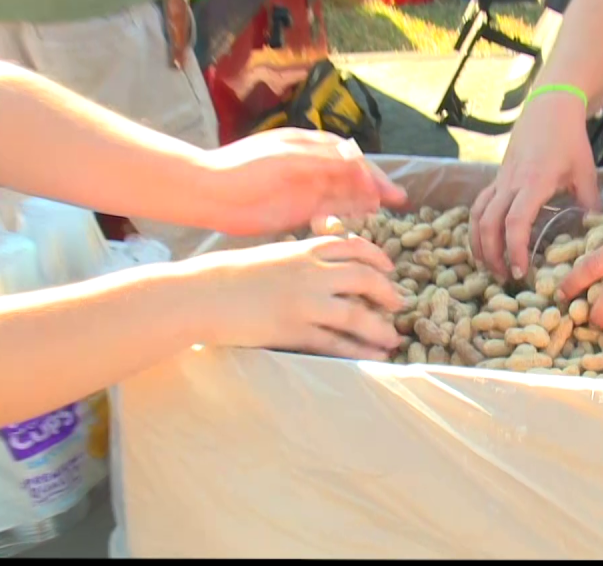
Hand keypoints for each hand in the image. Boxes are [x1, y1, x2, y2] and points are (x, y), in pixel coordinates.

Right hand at [192, 234, 404, 359]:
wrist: (203, 293)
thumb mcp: (274, 256)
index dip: (377, 257)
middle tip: (398, 303)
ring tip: (392, 337)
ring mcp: (304, 302)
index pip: (354, 248)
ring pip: (356, 313)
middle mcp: (311, 273)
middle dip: (387, 291)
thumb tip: (326, 268)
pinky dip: (358, 350)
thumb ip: (302, 259)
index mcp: (305, 250)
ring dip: (379, 327)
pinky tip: (373, 355)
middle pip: (364, 278)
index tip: (388, 268)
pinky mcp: (294, 330)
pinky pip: (335, 342)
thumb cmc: (233, 275)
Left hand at [200, 128, 407, 235]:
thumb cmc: (245, 167)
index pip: (351, 157)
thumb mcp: (288, 157)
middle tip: (398, 201)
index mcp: (311, 146)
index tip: (389, 189)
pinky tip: (357, 221)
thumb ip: (324, 158)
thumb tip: (359, 157)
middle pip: (352, 175)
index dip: (373, 172)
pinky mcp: (297, 211)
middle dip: (375, 186)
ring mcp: (305, 189)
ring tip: (380, 212)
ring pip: (344, 194)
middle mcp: (312, 166)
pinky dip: (345, 214)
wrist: (211, 192)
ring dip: (363, 201)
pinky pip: (329, 211)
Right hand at [469, 92, 600, 280]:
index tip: (522, 271)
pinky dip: (476, 227)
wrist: (549, 108)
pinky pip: (479, 205)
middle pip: (488, 223)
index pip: (515, 222)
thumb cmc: (570, 140)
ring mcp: (500, 179)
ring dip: (479, 244)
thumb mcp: (586, 172)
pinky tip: (484, 243)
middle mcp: (511, 182)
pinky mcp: (496, 177)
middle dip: (493, 255)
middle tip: (506, 278)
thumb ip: (590, 204)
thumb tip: (594, 233)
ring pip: (477, 215)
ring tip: (490, 266)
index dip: (515, 249)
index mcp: (534, 182)